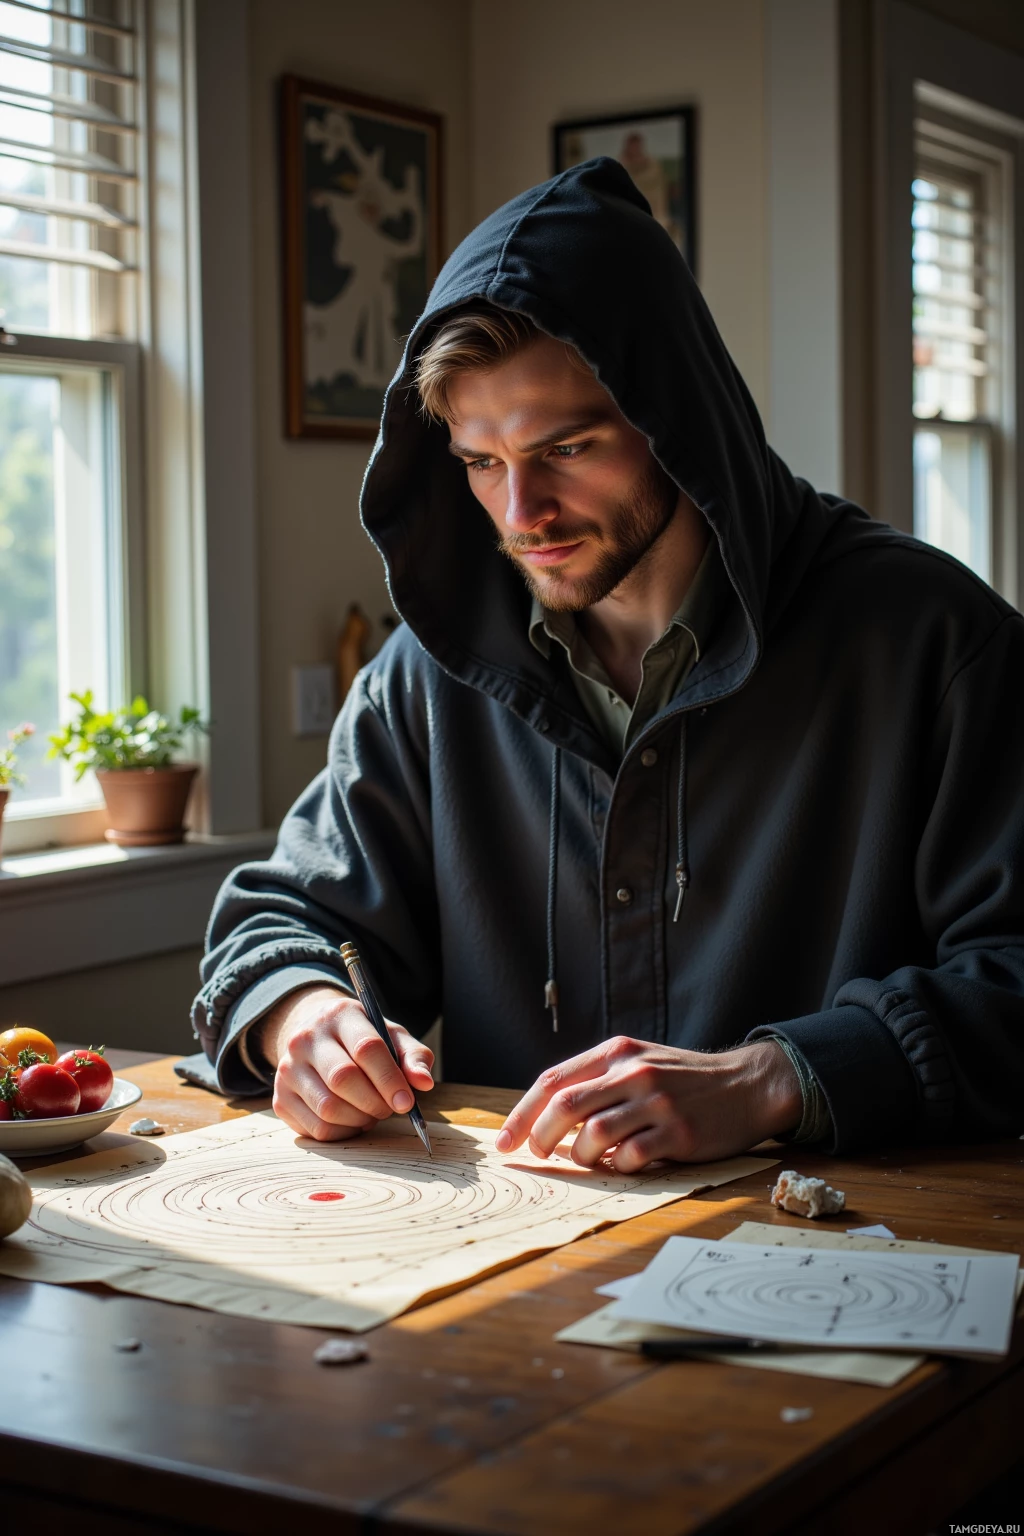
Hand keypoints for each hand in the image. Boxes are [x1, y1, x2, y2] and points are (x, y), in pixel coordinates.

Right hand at [256, 985, 433, 1141]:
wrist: (316, 1039)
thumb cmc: (362, 1040)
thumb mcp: (391, 1037)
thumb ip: (413, 1056)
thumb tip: (424, 1083)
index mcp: (339, 1015)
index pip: (366, 1048)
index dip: (389, 1080)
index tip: (406, 1102)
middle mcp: (305, 1039)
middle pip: (343, 1079)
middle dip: (375, 1102)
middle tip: (390, 1108)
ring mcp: (287, 1069)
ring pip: (329, 1108)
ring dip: (360, 1120)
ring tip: (372, 1112)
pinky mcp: (280, 1099)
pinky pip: (317, 1130)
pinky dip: (344, 1133)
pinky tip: (353, 1120)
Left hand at [494, 1036, 800, 1171]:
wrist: (746, 1085)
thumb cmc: (683, 1079)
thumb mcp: (639, 1061)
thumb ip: (598, 1080)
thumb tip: (546, 1117)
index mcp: (616, 1052)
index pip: (553, 1080)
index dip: (522, 1114)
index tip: (505, 1142)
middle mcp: (633, 1072)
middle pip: (565, 1107)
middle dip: (541, 1137)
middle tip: (538, 1155)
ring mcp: (656, 1102)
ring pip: (594, 1135)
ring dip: (583, 1157)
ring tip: (591, 1159)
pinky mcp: (678, 1133)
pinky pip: (631, 1157)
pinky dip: (619, 1167)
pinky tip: (625, 1164)